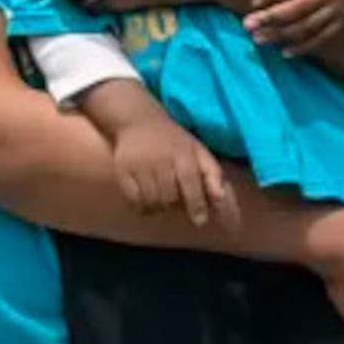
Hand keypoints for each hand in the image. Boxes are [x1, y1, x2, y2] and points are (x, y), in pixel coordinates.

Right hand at [109, 115, 234, 225]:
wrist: (138, 122)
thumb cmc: (174, 140)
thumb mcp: (198, 150)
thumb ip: (212, 173)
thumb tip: (221, 198)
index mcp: (183, 155)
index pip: (191, 183)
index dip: (196, 204)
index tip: (200, 221)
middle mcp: (161, 161)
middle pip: (169, 197)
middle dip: (176, 207)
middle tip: (177, 205)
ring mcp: (140, 167)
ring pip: (151, 201)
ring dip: (159, 208)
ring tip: (162, 202)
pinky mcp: (122, 172)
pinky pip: (132, 199)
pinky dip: (141, 207)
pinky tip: (146, 202)